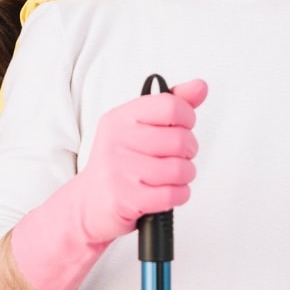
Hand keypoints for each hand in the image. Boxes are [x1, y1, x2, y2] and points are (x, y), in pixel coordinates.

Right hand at [10, 79, 208, 289]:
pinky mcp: (125, 198)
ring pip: (180, 169)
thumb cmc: (119, 163)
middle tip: (177, 156)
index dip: (187, 118)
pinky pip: (173, 194)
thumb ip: (171, 106)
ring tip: (171, 176)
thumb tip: (199, 86)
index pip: (170, 105)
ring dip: (184, 176)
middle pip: (180, 139)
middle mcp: (118, 140)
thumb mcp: (139, 128)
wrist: (89, 203)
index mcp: (121, 117)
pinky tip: (166, 192)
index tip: (181, 127)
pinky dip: (179, 194)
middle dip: (188, 152)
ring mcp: (120, 169)